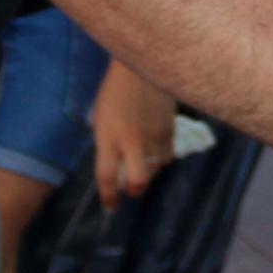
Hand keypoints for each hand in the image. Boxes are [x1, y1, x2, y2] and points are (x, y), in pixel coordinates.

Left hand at [89, 61, 179, 208]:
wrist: (142, 66)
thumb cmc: (115, 91)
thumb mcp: (101, 118)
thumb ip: (107, 144)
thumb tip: (116, 170)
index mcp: (108, 136)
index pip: (106, 176)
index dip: (108, 197)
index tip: (110, 207)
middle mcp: (131, 140)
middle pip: (137, 182)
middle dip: (133, 190)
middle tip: (130, 186)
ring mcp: (153, 136)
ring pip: (155, 170)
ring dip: (148, 170)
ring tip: (142, 158)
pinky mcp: (170, 130)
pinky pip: (167, 157)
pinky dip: (161, 159)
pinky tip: (154, 148)